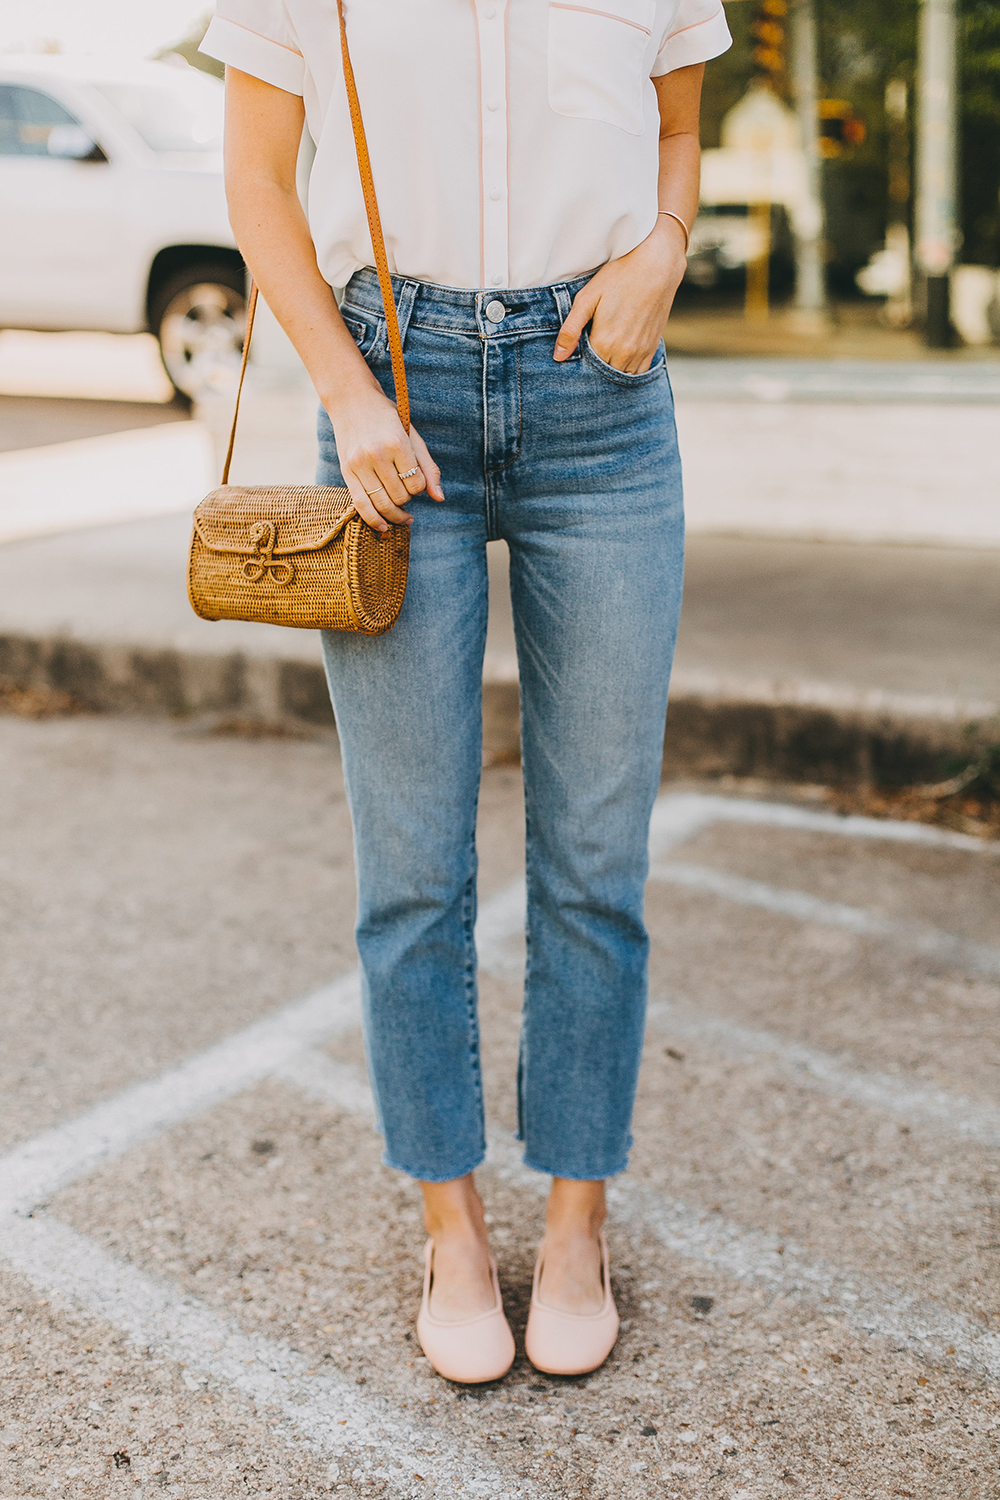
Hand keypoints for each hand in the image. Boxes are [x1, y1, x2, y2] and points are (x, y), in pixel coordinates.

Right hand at [324, 384, 443, 531]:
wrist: (352, 401)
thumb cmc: (387, 418)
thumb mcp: (412, 436)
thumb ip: (428, 467)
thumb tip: (440, 499)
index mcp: (396, 443)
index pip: (416, 483)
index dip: (420, 487)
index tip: (416, 479)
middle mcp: (376, 455)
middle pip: (400, 496)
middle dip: (408, 498)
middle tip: (407, 491)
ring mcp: (359, 464)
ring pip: (382, 504)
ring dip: (395, 513)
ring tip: (404, 516)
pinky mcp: (346, 472)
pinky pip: (361, 505)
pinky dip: (374, 520)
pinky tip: (385, 527)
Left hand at [553, 216, 687, 373]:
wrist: (657, 266)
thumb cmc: (619, 277)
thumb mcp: (588, 298)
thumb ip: (571, 329)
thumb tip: (558, 356)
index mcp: (604, 343)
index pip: (585, 369)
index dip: (578, 365)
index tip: (574, 357)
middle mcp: (623, 353)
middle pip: (602, 376)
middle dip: (593, 371)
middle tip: (586, 358)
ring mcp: (640, 353)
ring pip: (620, 377)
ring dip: (610, 372)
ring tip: (602, 357)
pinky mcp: (651, 348)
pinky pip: (638, 374)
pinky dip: (627, 372)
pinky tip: (618, 361)